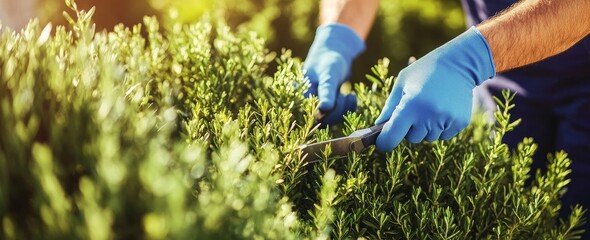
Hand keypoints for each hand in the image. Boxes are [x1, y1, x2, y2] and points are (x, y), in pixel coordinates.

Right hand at [303, 23, 364, 124]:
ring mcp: (316, 108)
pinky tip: (350, 96)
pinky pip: (339, 117)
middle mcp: (305, 105)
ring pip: (330, 120)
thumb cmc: (328, 61)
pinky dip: (348, 109)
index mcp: (300, 96)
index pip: (309, 116)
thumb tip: (324, 109)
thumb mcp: (329, 73)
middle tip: (342, 95)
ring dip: (343, 109)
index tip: (336, 101)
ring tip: (348, 95)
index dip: (325, 114)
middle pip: (320, 121)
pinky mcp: (327, 110)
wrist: (334, 56)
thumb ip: (327, 90)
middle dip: (336, 110)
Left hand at [375, 27, 495, 151]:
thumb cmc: (425, 71)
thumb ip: (390, 107)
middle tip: (416, 109)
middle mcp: (429, 116)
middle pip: (412, 138)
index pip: (392, 136)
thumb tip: (379, 128)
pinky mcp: (460, 123)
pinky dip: (441, 127)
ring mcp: (446, 120)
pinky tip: (443, 109)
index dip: (385, 141)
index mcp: (411, 105)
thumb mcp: (402, 83)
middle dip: (410, 128)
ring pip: (428, 138)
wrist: (459, 63)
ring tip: (431, 106)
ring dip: (426, 128)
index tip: (382, 142)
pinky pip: (444, 136)